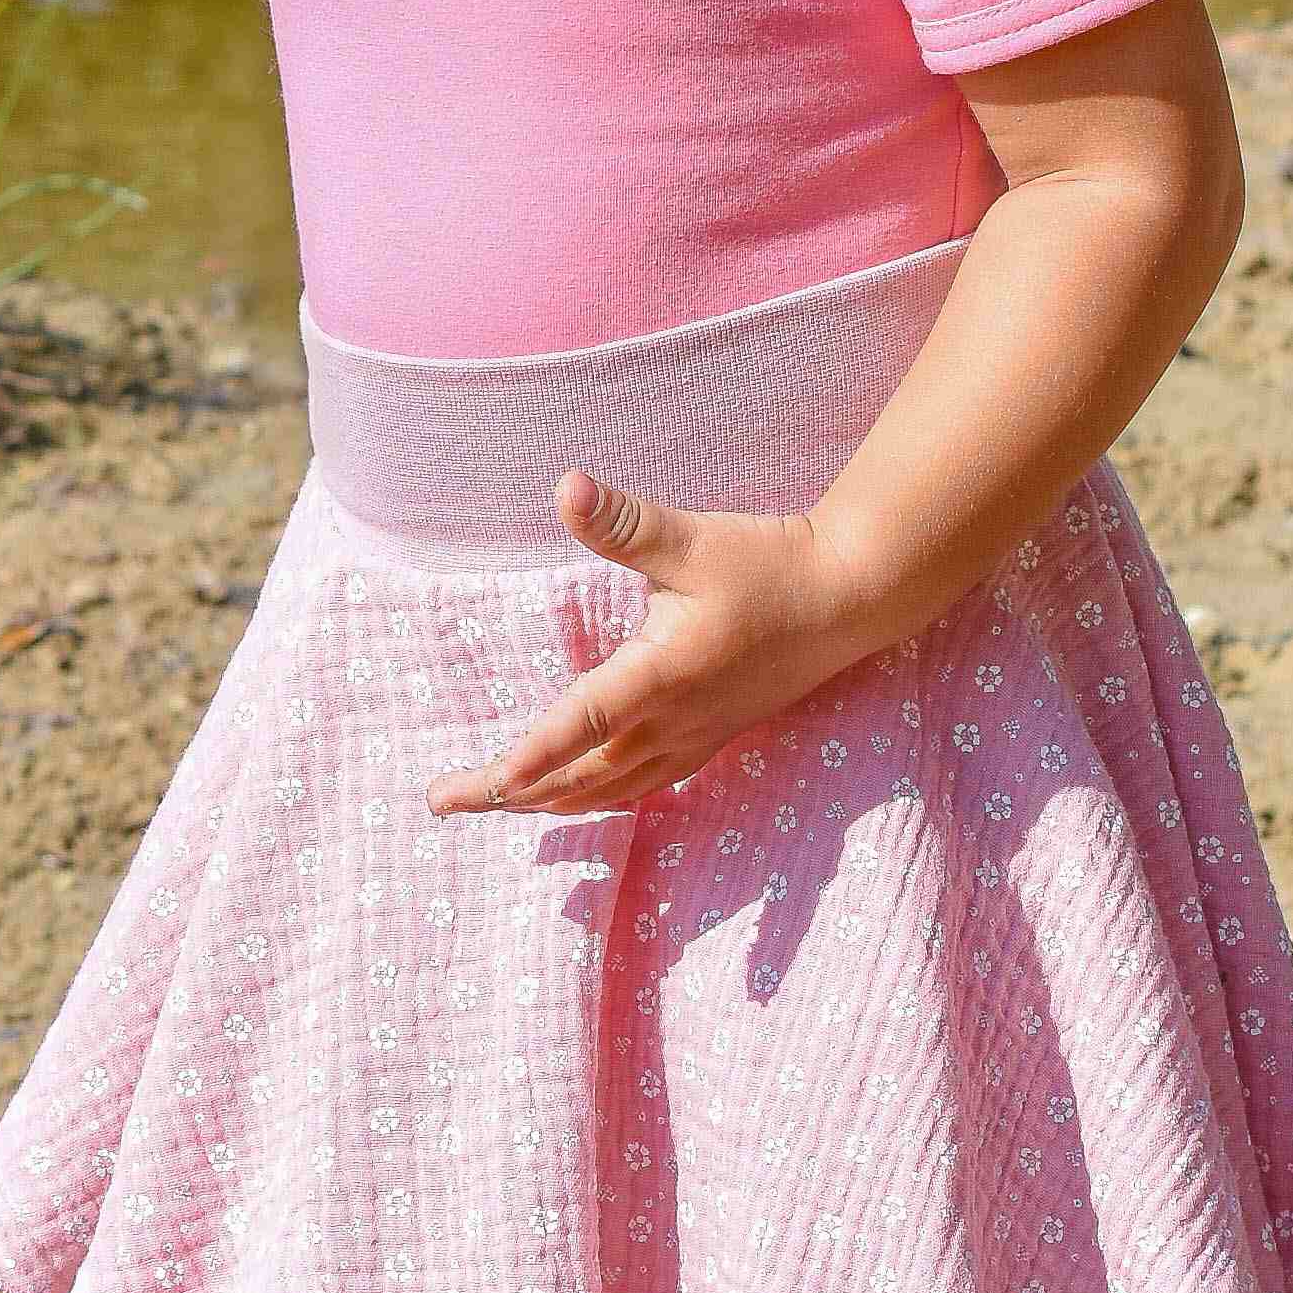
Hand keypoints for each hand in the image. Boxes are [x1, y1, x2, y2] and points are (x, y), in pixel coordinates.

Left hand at [427, 473, 885, 818]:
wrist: (849, 598)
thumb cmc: (770, 564)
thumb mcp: (692, 538)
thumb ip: (624, 522)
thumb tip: (566, 487)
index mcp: (661, 677)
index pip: (578, 728)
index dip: (525, 760)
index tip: (474, 787)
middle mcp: (673, 721)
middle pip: (578, 778)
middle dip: (508, 794)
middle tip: (443, 800)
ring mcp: (693, 738)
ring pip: (608, 792)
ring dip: (547, 803)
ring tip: (494, 805)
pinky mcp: (709, 738)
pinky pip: (639, 787)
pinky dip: (595, 799)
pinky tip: (576, 798)